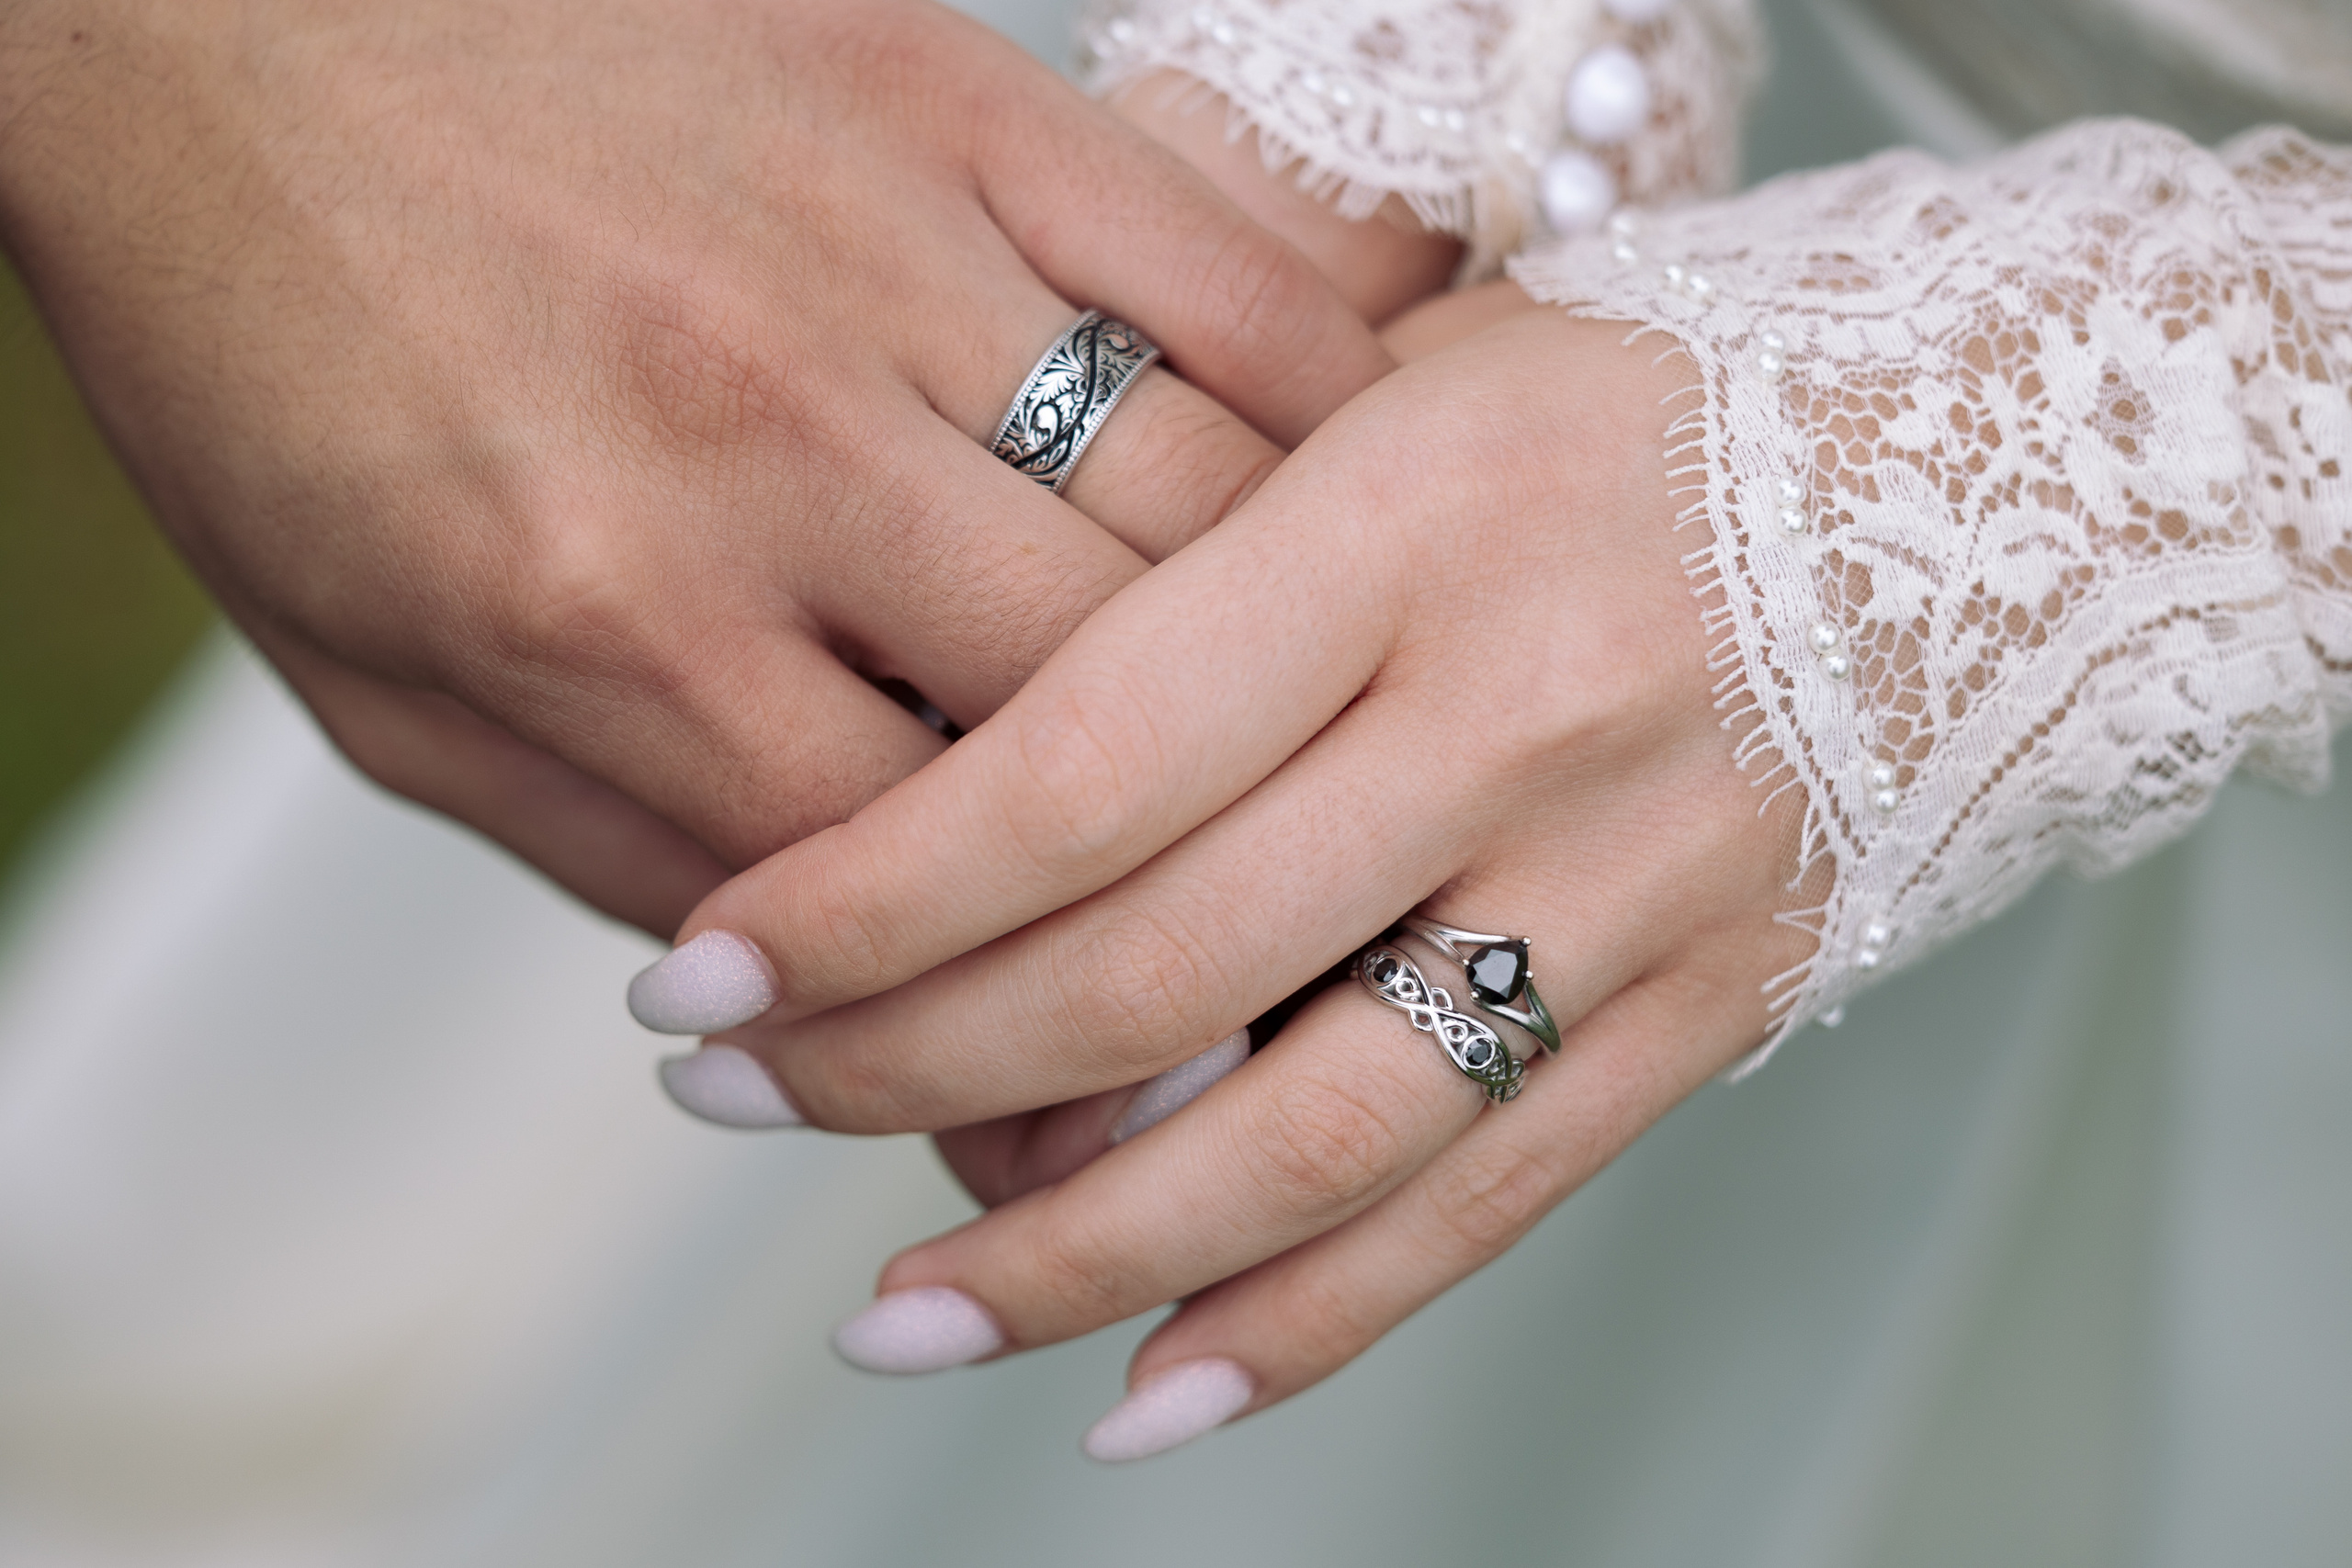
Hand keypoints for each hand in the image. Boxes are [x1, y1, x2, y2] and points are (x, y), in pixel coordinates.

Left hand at [0, 0, 1387, 933]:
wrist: (215, 15)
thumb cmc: (289, 360)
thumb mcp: (390, 684)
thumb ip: (636, 858)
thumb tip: (853, 1034)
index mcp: (609, 615)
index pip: (918, 891)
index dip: (1032, 1026)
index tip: (1112, 1085)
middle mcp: (767, 443)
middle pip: (1110, 724)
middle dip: (1198, 876)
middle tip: (1239, 936)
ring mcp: (882, 252)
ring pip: (1212, 522)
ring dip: (1292, 665)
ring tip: (1304, 744)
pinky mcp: (964, 98)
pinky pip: (1238, 285)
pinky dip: (1330, 424)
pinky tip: (1336, 516)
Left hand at [648, 297, 1811, 1447]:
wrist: (1976, 463)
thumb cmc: (1618, 408)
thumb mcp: (1394, 393)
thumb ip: (1193, 556)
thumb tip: (944, 774)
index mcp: (1407, 532)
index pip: (1078, 767)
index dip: (865, 900)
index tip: (704, 975)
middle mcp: (1519, 718)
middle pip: (1152, 970)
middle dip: (902, 1066)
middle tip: (736, 1105)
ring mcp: (1627, 889)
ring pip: (1304, 1141)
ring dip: (1066, 1261)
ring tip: (890, 1325)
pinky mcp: (1703, 1009)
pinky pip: (1481, 1206)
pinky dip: (1303, 1325)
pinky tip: (1146, 1391)